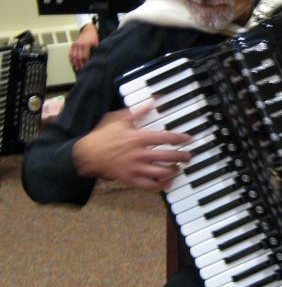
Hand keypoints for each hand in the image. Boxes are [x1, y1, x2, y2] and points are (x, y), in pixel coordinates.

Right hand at [69, 23, 98, 70]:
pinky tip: (73, 64)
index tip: (87, 68)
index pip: (84, 56)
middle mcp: (78, 45)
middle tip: (82, 70)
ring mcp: (74, 45)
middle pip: (78, 57)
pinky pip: (70, 54)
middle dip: (80, 64)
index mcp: (85, 45)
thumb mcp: (96, 44)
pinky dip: (71, 59)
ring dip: (75, 63)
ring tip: (77, 69)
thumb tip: (94, 60)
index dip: (85, 63)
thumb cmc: (93, 38)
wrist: (88, 30)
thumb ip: (95, 51)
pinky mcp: (72, 45)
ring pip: (73, 56)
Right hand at [73, 107, 191, 191]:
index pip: (165, 138)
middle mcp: (139, 154)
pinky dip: (161, 186)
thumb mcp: (119, 118)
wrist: (87, 154)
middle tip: (189, 156)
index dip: (180, 139)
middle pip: (167, 156)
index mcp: (138, 138)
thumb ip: (139, 111)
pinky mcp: (130, 179)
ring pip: (161, 172)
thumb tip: (154, 100)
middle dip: (182, 156)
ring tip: (178, 168)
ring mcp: (135, 168)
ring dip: (173, 170)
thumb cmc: (103, 136)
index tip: (189, 139)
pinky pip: (150, 186)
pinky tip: (167, 183)